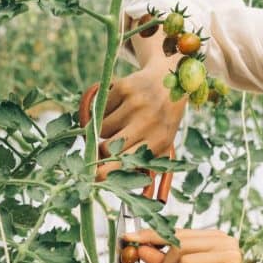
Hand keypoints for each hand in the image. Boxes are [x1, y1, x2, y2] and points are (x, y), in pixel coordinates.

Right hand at [95, 62, 186, 181]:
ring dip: (105, 129)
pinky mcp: (124, 88)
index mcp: (159, 141)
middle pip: (108, 147)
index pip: (126, 163)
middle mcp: (148, 122)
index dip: (106, 172)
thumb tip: (112, 180)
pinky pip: (100, 109)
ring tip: (121, 123)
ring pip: (102, 128)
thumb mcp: (161, 143)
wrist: (169, 82)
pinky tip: (120, 106)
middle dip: (101, 151)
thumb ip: (142, 164)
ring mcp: (135, 103)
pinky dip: (105, 111)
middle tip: (103, 148)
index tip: (93, 177)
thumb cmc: (161, 121)